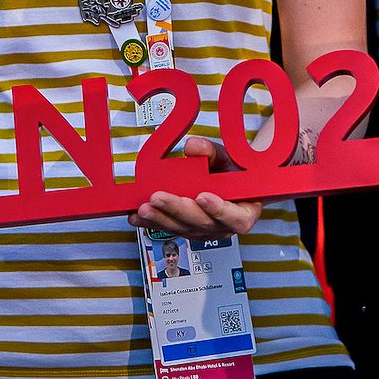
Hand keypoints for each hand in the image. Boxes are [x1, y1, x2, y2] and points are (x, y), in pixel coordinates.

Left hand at [129, 136, 262, 238]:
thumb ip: (211, 151)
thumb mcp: (226, 157)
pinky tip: (135, 217)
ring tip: (143, 208)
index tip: (202, 196)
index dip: (219, 210)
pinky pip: (167, 228)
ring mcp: (203, 231)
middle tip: (158, 198)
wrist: (226, 182)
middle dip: (177, 210)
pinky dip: (150, 223)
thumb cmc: (230, 172)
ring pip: (181, 228)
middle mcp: (223, 226)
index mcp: (243, 212)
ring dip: (160, 218)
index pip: (236, 218)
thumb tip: (193, 146)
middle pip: (201, 223)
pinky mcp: (185, 230)